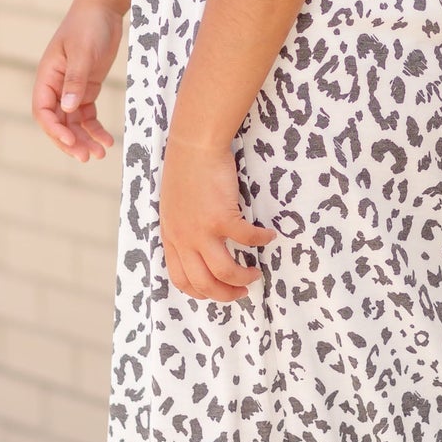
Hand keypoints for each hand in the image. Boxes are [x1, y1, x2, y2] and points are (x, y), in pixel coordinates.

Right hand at [32, 1, 121, 162]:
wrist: (103, 9)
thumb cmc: (88, 26)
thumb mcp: (83, 52)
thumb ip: (76, 80)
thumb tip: (67, 108)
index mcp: (47, 76)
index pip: (43, 110)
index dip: (54, 129)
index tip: (71, 140)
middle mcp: (56, 86)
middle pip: (57, 122)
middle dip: (70, 141)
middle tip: (86, 157)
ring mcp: (71, 88)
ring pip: (73, 122)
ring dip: (84, 139)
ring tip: (99, 154)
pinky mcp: (86, 88)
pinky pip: (87, 114)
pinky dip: (95, 128)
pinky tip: (107, 141)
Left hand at [160, 129, 278, 301]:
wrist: (192, 147)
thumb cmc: (185, 172)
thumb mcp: (173, 208)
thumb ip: (182, 229)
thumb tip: (198, 246)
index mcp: (172, 237)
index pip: (182, 279)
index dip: (201, 292)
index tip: (216, 292)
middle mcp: (184, 239)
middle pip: (204, 283)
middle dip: (226, 294)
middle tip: (242, 291)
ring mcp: (203, 230)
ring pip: (225, 271)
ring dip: (244, 278)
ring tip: (255, 274)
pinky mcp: (222, 217)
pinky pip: (247, 239)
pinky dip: (262, 241)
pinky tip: (269, 236)